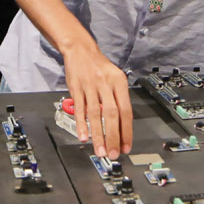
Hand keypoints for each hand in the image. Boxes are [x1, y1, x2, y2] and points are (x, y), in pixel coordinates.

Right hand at [62, 40, 132, 158]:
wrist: (81, 50)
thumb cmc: (99, 68)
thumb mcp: (114, 79)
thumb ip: (118, 100)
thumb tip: (122, 127)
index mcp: (119, 82)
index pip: (126, 110)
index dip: (126, 131)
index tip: (126, 146)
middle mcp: (106, 84)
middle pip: (112, 114)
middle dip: (113, 137)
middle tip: (113, 153)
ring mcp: (90, 86)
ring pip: (95, 114)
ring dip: (98, 135)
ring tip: (100, 150)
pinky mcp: (76, 88)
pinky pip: (80, 109)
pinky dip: (82, 124)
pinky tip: (84, 136)